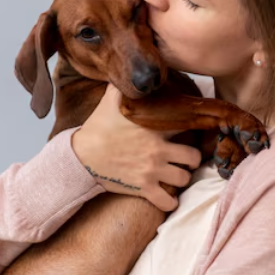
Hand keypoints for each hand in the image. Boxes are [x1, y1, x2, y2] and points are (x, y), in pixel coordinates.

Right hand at [72, 84, 201, 211]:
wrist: (81, 155)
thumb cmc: (97, 127)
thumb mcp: (110, 101)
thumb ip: (124, 86)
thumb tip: (126, 73)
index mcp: (154, 128)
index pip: (188, 126)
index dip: (192, 129)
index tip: (190, 131)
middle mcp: (158, 150)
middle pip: (193, 157)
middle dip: (191, 159)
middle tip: (184, 158)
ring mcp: (152, 170)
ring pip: (184, 179)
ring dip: (181, 178)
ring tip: (175, 175)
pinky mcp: (143, 188)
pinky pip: (168, 202)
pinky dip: (170, 202)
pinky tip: (167, 197)